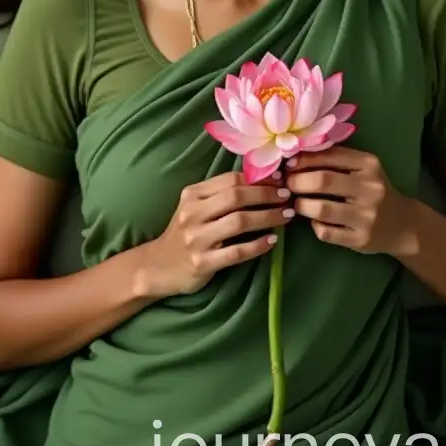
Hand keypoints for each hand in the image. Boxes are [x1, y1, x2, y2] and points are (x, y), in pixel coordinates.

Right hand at [141, 172, 291, 297]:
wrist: (157, 266)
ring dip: (268, 217)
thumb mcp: (194, 207)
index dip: (259, 179)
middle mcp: (192, 213)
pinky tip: (272, 241)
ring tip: (286, 216)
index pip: (230, 180)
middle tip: (288, 197)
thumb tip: (262, 181)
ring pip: (239, 222)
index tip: (280, 180)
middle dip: (267, 195)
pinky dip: (258, 245)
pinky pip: (236, 252)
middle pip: (237, 197)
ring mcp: (196, 238)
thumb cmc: (184, 233)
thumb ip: (220, 195)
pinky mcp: (202, 262)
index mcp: (192, 194)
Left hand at [285, 146, 415, 256]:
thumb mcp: (363, 169)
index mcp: (369, 165)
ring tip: (297, 203)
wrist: (403, 225)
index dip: (303, 159)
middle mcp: (370, 189)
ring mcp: (366, 217)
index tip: (289, 164)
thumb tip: (295, 157)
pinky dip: (314, 226)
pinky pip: (326, 232)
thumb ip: (335, 160)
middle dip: (297, 181)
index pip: (329, 156)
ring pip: (321, 209)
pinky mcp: (360, 240)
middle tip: (288, 184)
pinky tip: (315, 221)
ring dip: (301, 205)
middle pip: (323, 181)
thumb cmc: (374, 191)